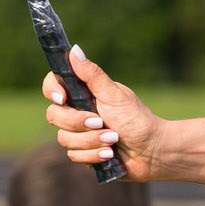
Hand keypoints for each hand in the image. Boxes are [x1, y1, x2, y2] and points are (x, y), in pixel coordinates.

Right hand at [42, 46, 165, 176]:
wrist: (152, 151)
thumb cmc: (137, 119)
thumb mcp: (115, 95)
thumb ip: (93, 75)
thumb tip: (74, 49)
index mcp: (83, 93)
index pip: (52, 85)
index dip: (51, 90)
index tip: (62, 98)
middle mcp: (77, 111)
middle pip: (54, 115)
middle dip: (78, 123)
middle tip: (101, 123)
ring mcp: (79, 133)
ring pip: (64, 139)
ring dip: (91, 141)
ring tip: (114, 140)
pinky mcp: (83, 152)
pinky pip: (74, 155)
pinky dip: (93, 156)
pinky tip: (110, 154)